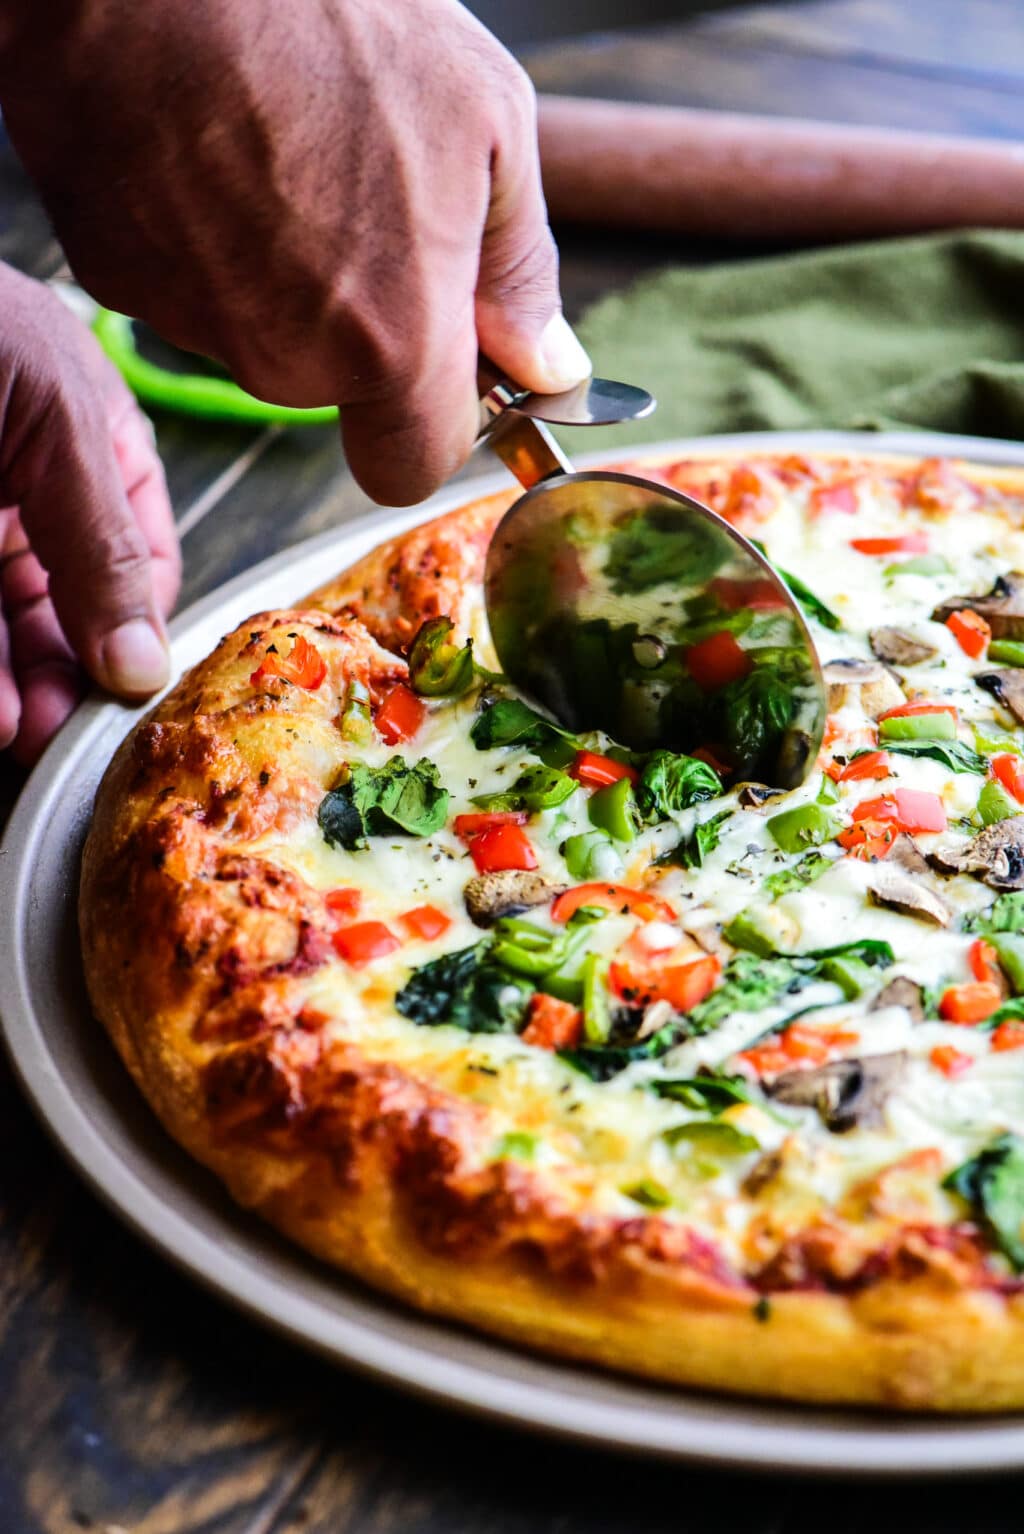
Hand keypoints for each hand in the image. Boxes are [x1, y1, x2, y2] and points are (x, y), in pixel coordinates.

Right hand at [0, 0, 589, 507]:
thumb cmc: (325, 13)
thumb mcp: (486, 120)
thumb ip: (519, 272)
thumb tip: (544, 363)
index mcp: (392, 339)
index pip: (413, 468)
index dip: (432, 423)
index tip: (444, 369)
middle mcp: (290, 361)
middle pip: (340, 394)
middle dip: (362, 324)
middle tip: (363, 199)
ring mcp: (199, 327)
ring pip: (267, 341)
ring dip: (287, 275)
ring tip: (288, 153)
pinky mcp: (125, 284)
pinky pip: (194, 294)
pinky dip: (212, 242)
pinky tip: (220, 156)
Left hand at [0, 264, 178, 763]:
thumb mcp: (56, 423)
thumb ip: (103, 545)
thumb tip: (145, 661)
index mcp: (97, 450)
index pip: (142, 565)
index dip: (140, 632)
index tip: (131, 693)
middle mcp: (37, 495)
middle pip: (71, 611)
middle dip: (70, 674)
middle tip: (65, 734)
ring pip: (7, 626)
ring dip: (20, 685)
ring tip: (24, 732)